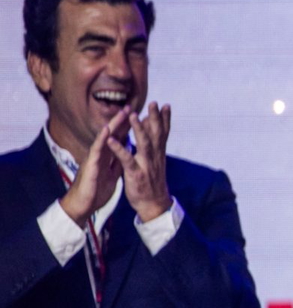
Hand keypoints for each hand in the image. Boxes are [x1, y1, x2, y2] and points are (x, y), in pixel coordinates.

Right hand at [59, 111, 128, 223]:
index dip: (128, 128)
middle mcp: (101, 155)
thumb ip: (117, 163)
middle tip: (131, 106)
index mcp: (108, 157)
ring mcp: (94, 159)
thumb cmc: (95, 190)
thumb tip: (126, 154)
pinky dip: (102, 139)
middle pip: (113, 135)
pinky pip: (97, 151)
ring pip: (105, 138)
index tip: (139, 116)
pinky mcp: (90, 166)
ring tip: (122, 112)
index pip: (119, 139)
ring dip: (113, 125)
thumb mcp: (112, 175)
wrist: (83, 205)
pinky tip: (107, 130)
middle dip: (122, 121)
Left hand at [105, 104, 172, 222]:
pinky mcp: (135, 174)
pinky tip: (111, 140)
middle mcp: (155, 157)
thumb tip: (153, 132)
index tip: (165, 105)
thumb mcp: (156, 163)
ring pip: (143, 143)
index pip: (163, 133)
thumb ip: (154, 147)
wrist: (154, 204)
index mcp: (159, 154)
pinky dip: (119, 149)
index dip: (165, 119)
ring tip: (132, 115)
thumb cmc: (153, 182)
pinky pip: (126, 159)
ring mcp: (146, 165)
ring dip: (138, 129)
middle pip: (156, 134)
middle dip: (155, 118)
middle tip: (154, 103)